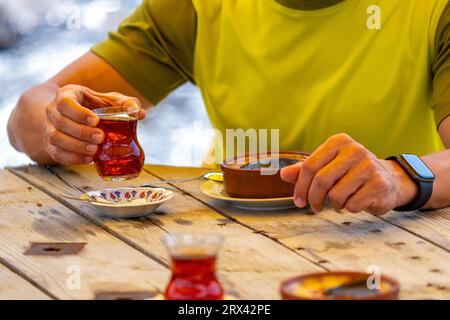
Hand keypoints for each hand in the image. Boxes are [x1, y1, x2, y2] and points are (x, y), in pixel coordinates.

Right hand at [44, 85, 145, 164]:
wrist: (73, 116)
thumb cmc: (94, 105)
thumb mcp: (108, 100)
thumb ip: (124, 104)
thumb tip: (140, 113)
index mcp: (66, 95)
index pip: (65, 102)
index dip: (79, 112)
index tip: (95, 120)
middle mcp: (53, 111)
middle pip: (61, 122)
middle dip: (81, 132)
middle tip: (100, 138)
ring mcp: (49, 128)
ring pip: (55, 138)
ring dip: (76, 146)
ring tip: (94, 150)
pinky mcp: (50, 145)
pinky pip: (56, 153)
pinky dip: (72, 158)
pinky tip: (88, 159)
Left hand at [280, 133, 418, 214]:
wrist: (388, 180)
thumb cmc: (351, 174)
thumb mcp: (327, 167)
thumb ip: (304, 170)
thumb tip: (283, 174)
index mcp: (338, 142)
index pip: (309, 166)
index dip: (300, 187)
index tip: (298, 201)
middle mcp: (354, 149)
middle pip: (321, 180)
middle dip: (313, 198)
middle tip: (314, 207)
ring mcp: (369, 165)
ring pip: (336, 194)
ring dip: (333, 204)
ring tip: (339, 201)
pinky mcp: (379, 183)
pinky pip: (352, 204)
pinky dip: (349, 208)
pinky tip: (355, 201)